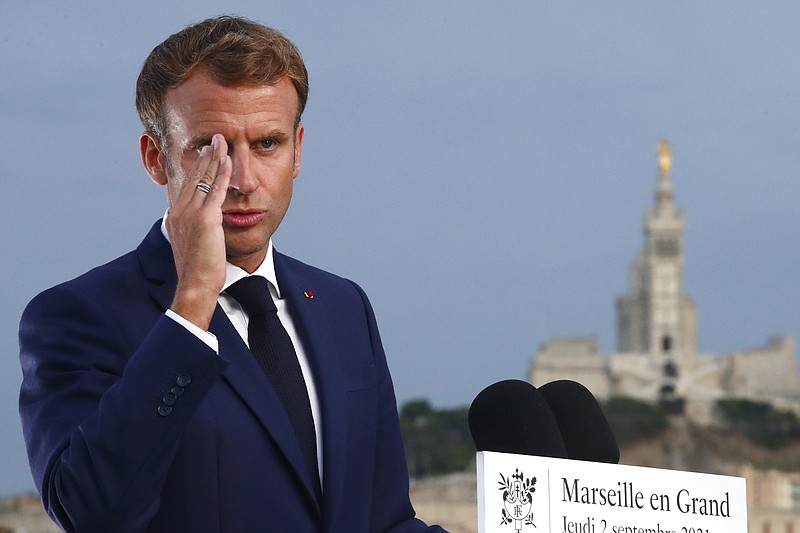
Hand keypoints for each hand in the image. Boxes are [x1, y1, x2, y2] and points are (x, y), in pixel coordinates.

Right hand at [167, 134, 231, 329]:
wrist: (195, 285)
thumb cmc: (197, 272)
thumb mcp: (192, 246)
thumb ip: (195, 231)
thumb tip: (202, 227)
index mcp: (175, 216)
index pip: (186, 185)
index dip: (194, 168)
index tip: (202, 154)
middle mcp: (180, 211)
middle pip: (193, 176)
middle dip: (204, 156)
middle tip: (212, 140)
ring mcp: (191, 214)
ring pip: (204, 179)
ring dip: (214, 158)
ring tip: (220, 141)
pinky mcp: (206, 219)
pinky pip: (216, 189)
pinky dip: (222, 172)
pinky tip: (228, 160)